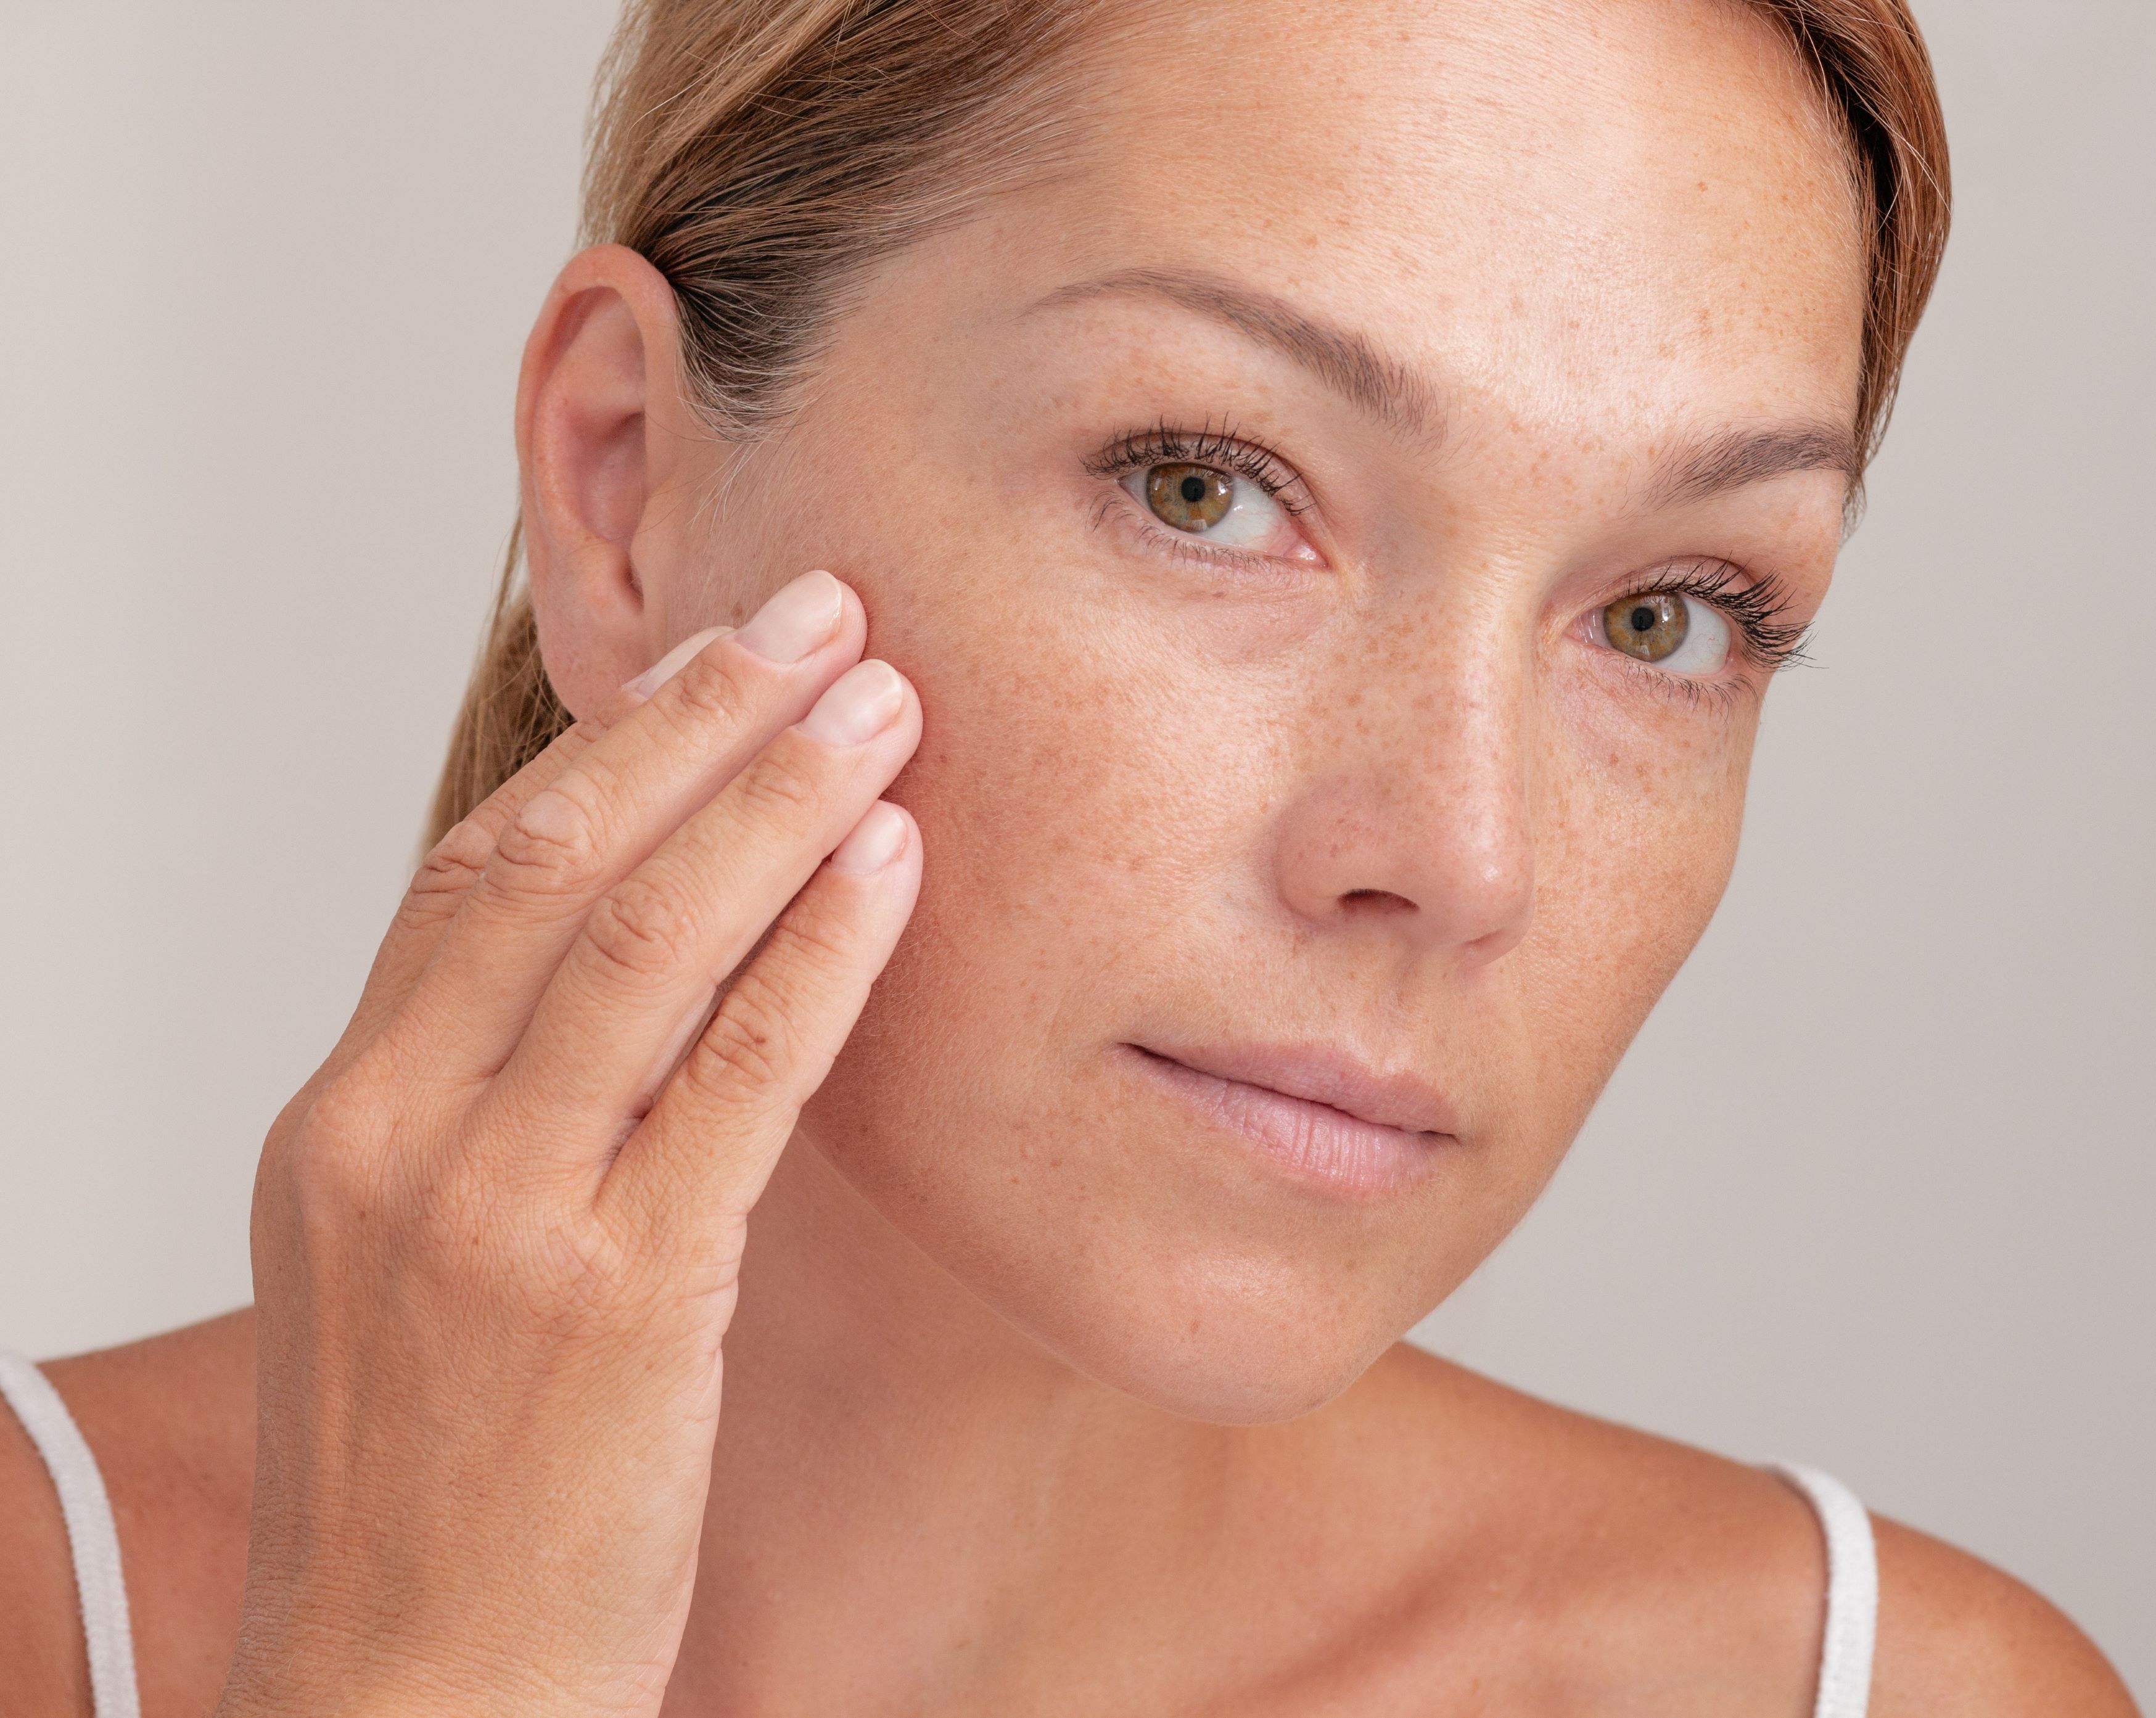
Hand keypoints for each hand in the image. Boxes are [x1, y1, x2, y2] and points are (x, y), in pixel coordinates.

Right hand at [217, 571, 921, 1716]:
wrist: (407, 1694)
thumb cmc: (436, 1483)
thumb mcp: (413, 1264)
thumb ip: (490, 1114)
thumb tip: (627, 972)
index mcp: (344, 1118)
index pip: (480, 874)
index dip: (610, 748)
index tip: (714, 660)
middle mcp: (399, 1140)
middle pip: (555, 866)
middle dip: (698, 724)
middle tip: (821, 613)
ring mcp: (499, 1217)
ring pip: (642, 945)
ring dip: (774, 803)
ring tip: (884, 701)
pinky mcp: (615, 1302)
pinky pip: (733, 1082)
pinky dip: (816, 957)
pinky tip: (891, 869)